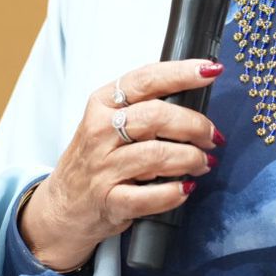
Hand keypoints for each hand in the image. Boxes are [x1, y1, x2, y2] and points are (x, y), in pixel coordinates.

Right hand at [20, 60, 224, 271]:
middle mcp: (99, 131)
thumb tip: (195, 96)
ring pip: (157, 155)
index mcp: (102, 103)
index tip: (210, 71)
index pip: (146, 79)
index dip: (181, 73)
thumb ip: (143, 106)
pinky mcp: (109, 201)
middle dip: (195, 125)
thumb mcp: (107, 122)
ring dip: (191, 159)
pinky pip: (149, 197)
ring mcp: (103, 167)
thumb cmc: (94, 158)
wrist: (63, 204)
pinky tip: (185, 189)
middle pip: (156, 116)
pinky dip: (174, 193)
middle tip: (212, 136)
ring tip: (203, 163)